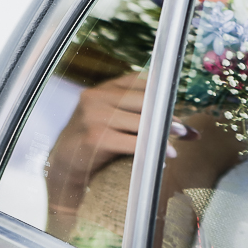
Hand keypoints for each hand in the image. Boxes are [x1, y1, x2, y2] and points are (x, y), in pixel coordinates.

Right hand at [45, 73, 195, 238]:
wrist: (63, 164)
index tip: (179, 107)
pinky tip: (165, 156)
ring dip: (164, 133)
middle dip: (167, 116)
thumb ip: (136, 111)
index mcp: (104, 88)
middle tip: (185, 129)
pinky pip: (133, 142)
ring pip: (141, 122)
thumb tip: (179, 118)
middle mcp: (97, 97)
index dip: (164, 95)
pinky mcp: (95, 137)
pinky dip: (152, 150)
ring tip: (179, 142)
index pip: (142, 82)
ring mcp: (94, 116)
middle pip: (144, 101)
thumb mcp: (109, 117)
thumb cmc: (94, 141)